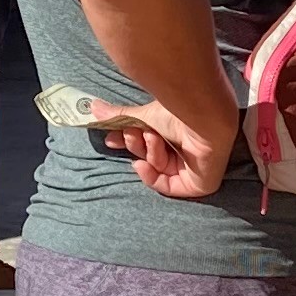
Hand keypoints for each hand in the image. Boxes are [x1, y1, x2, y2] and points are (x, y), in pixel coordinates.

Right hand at [101, 96, 236, 201]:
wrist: (202, 116)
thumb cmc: (177, 111)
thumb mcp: (142, 115)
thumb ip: (118, 116)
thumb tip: (93, 108)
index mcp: (173, 133)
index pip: (148, 143)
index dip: (128, 142)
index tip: (110, 139)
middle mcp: (183, 149)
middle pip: (150, 157)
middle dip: (136, 146)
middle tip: (133, 133)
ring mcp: (191, 167)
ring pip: (158, 169)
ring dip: (148, 154)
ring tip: (152, 137)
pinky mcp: (198, 183)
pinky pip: (169, 187)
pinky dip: (153, 178)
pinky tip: (145, 164)